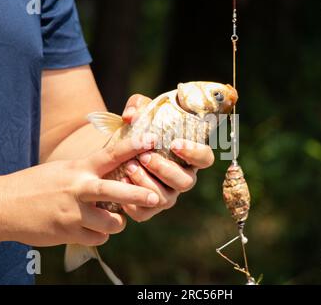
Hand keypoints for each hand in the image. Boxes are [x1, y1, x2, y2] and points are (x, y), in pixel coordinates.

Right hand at [0, 134, 160, 246]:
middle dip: (137, 195)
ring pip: (112, 223)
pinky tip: (90, 229)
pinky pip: (98, 238)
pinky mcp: (67, 232)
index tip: (151, 141)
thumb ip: (88, 172)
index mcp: (79, 169)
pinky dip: (99, 235)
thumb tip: (115, 173)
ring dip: (116, 223)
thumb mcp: (64, 170)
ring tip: (109, 219)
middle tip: (154, 198)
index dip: (132, 147)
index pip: (109, 154)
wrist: (3, 206)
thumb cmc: (37, 184)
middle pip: (114, 191)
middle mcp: (78, 189)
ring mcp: (73, 212)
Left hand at [118, 94, 214, 221]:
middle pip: (186, 182)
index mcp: (187, 157)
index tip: (175, 143)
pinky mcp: (148, 209)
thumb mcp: (138, 114)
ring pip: (166, 199)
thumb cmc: (136, 133)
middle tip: (145, 156)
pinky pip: (144, 214)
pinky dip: (133, 204)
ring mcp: (167, 196)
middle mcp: (181, 178)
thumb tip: (131, 115)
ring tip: (129, 167)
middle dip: (165, 169)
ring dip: (147, 183)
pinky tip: (121, 185)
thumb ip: (138, 106)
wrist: (115, 154)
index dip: (195, 153)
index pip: (205, 158)